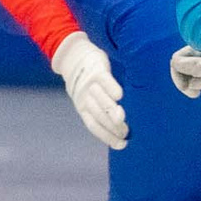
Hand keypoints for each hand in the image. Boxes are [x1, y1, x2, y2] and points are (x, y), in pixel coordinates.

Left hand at [52, 33, 128, 148]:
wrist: (74, 56)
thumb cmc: (89, 81)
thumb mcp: (90, 96)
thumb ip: (102, 110)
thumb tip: (122, 126)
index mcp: (82, 107)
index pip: (95, 126)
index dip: (107, 137)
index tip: (122, 145)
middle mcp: (84, 98)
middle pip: (99, 115)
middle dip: (112, 126)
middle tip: (125, 132)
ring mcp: (90, 84)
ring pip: (101, 100)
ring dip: (110, 110)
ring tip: (121, 119)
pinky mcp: (96, 70)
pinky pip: (104, 80)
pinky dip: (111, 88)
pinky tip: (120, 96)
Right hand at [169, 46, 200, 99]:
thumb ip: (188, 65)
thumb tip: (173, 63)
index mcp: (200, 46)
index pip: (178, 59)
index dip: (178, 73)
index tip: (186, 87)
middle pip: (184, 68)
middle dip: (189, 81)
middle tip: (195, 94)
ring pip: (194, 77)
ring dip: (200, 85)